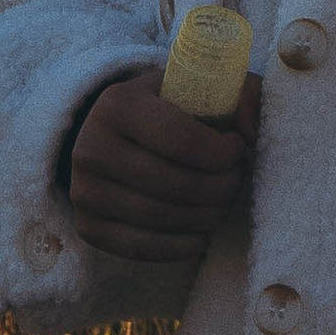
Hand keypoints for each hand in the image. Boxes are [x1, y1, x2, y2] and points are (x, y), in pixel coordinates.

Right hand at [66, 69, 260, 262]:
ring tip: (223, 203)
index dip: (222, 153)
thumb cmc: (169, 109)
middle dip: (221, 188)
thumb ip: (240, 94)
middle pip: (176, 185)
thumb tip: (251, 133)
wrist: (115, 134)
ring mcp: (84, 191)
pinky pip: (143, 248)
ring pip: (163, 219)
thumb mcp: (201, 86)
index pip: (181, 141)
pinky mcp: (87, 226)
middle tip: (235, 181)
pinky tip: (202, 232)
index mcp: (118, 105)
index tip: (238, 148)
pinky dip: (183, 246)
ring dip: (208, 217)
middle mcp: (91, 147)